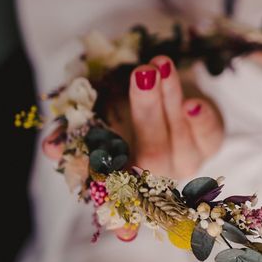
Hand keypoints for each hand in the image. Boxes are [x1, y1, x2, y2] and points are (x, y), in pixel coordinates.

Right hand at [44, 55, 223, 179]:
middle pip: (151, 155)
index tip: (99, 196)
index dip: (103, 192)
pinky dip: (202, 118)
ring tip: (159, 65)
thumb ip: (76, 129)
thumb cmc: (123, 105)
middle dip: (145, 112)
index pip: (112, 191)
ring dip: (168, 99)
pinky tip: (193, 102)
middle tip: (140, 74)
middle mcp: (157, 176)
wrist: (166, 88)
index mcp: (125, 176)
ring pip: (178, 139)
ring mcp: (185, 161)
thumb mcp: (97, 110)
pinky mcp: (210, 143)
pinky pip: (210, 136)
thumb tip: (51, 149)